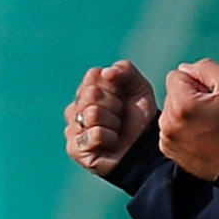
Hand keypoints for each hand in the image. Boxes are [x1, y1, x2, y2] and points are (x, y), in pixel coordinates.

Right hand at [64, 59, 157, 175]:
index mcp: (87, 90)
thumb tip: (105, 72)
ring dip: (114, 122)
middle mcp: (75, 108)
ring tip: (116, 130)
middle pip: (92, 93)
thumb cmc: (139, 118)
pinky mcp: (74, 148)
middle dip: (115, 105)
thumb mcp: (139, 88)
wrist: (145, 147)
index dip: (115, 86)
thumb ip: (125, 70)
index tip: (123, 98)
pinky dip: (111, 137)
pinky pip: (95, 133)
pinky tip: (112, 143)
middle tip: (120, 116)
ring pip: (93, 113)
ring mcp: (72, 128)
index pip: (93, 75)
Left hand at [159, 58, 218, 180]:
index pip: (176, 75)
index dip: (196, 81)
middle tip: (210, 111)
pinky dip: (181, 127)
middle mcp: (168, 121)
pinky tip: (199, 134)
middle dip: (188, 96)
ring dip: (184, 112)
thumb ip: (205, 67)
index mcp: (182, 103)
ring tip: (206, 123)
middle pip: (172, 93)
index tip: (209, 96)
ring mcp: (166, 137)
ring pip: (170, 110)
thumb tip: (185, 69)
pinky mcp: (167, 149)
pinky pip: (169, 127)